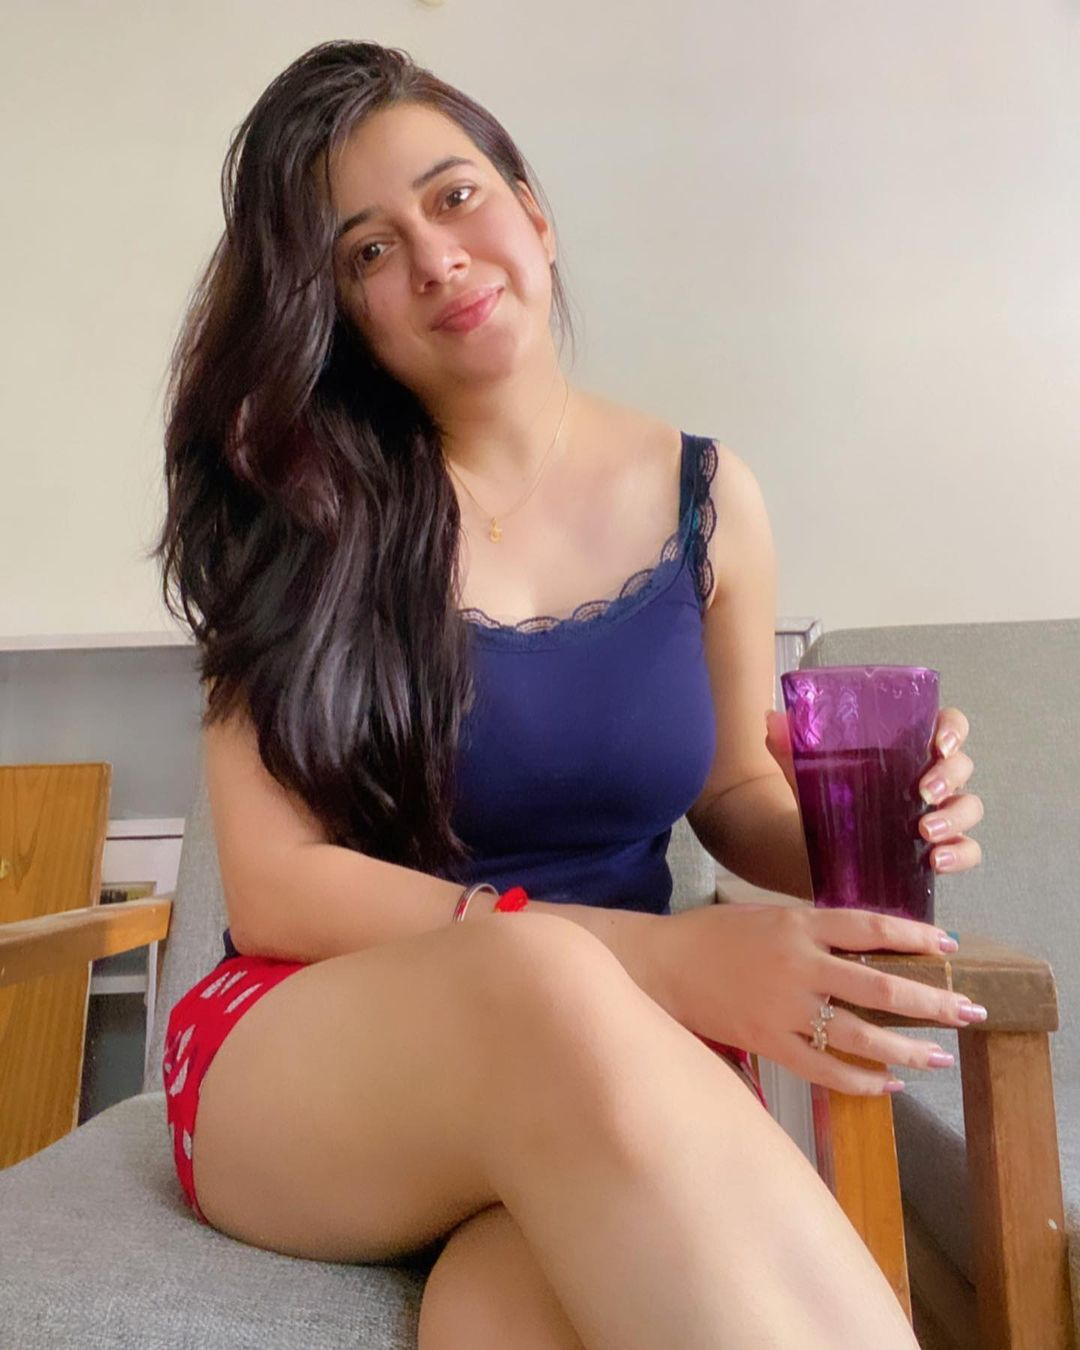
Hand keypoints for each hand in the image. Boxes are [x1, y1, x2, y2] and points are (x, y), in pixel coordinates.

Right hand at [655, 902, 983, 1095]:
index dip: (915, 936)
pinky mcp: (768, 1042)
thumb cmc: (715, 935)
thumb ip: (814, 930)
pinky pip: (825, 1069)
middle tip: (968, 1011)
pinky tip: (887, 1084)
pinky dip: (861, 1079)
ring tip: (938, 1058)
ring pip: (860, 1035)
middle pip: (881, 987)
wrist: (662, 966)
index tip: (948, 945)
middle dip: (931, 1001)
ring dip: (907, 1050)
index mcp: (799, 926)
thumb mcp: (768, 917)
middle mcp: (798, 966)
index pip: (871, 928)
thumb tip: (869, 946)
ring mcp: (784, 1008)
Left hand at [764, 705, 984, 875]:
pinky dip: (960, 854)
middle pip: (961, 766)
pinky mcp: (939, 847)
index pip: (948, 726)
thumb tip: (771, 718)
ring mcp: (939, 813)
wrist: (815, 845)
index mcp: (908, 747)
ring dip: (955, 817)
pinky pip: (968, 850)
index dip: (953, 730)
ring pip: (969, 807)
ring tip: (925, 831)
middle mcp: (931, 776)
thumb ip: (790, 745)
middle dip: (949, 777)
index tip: (937, 744)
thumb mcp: (806, 770)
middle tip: (923, 792)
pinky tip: (937, 861)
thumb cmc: (825, 795)